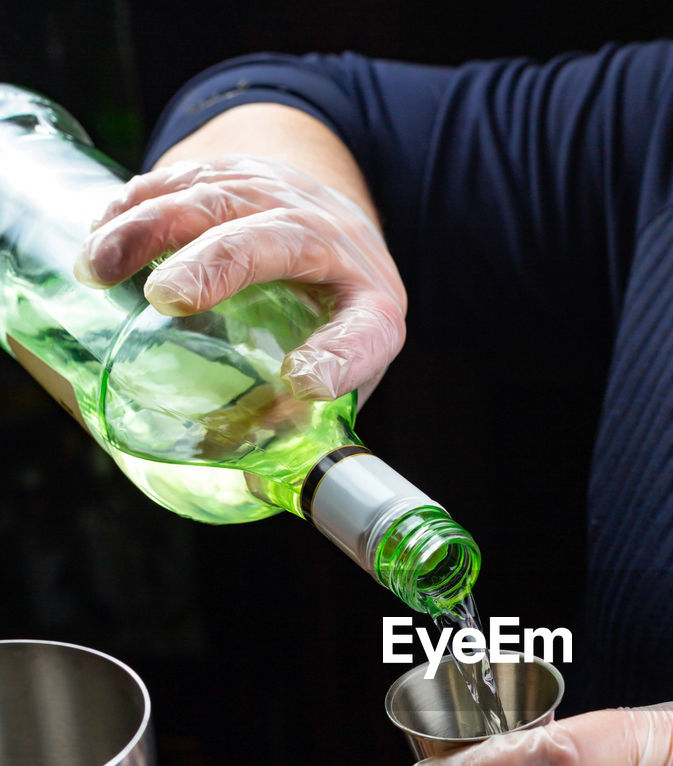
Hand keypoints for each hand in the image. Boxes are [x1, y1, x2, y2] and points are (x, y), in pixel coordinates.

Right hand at [74, 156, 406, 403]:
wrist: (340, 223)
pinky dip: (136, 202)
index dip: (337, 358)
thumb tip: (243, 483)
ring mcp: (285, 198)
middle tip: (167, 298)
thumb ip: (303, 423)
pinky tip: (99, 229)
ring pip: (220, 198)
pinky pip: (185, 178)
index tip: (302, 383)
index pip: (366, 334)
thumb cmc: (337, 317)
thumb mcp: (342, 372)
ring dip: (153, 227)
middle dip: (222, 263)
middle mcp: (336, 246)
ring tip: (97, 267)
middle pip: (281, 241)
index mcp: (373, 310)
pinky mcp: (236, 173)